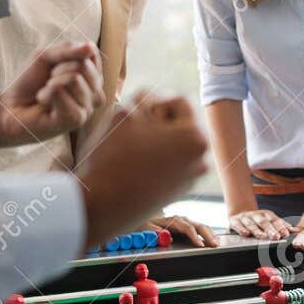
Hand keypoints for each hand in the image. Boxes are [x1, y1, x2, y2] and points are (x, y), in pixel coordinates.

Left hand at [0, 42, 103, 146]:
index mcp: (92, 77)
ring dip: (51, 83)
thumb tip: (90, 46)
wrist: (11, 106)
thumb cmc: (31, 82)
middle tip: (48, 82)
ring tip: (46, 95)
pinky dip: (46, 94)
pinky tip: (45, 104)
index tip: (55, 66)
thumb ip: (68, 49)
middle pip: (83, 66)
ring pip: (74, 79)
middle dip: (59, 69)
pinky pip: (62, 92)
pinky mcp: (77, 120)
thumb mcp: (46, 56)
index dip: (67, 54)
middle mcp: (95, 94)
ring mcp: (88, 108)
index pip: (91, 53)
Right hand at [77, 92, 209, 243]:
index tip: (133, 121)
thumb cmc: (113, 157)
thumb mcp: (126, 111)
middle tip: (132, 135)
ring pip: (175, 143)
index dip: (152, 103)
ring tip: (131, 152)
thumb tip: (160, 103)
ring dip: (155, 140)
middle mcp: (202, 160)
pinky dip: (155, 159)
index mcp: (197, 138)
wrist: (102, 208)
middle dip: (158, 122)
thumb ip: (148, 96)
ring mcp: (192, 178)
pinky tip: (134, 168)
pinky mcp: (178, 192)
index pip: (180, 101)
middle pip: (182, 123)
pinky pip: (170, 163)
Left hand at [147, 214, 218, 247]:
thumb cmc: (146, 227)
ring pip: (202, 227)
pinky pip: (201, 230)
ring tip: (217, 244)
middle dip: (208, 235)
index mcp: (173, 220)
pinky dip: (209, 234)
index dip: (195, 236)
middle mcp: (182, 220)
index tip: (200, 245)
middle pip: (199, 226)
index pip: (187, 228)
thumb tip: (168, 237)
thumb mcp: (147, 228)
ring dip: (211, 235)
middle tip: (215, 245)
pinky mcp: (189, 227)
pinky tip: (214, 240)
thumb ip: (156, 232)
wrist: (145, 223)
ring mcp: (186, 223)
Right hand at [229, 208, 290, 240]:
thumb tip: (294, 230)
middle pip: (264, 222)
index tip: (286, 233)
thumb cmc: (257, 221)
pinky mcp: (234, 221)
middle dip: (271, 229)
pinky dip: (241, 229)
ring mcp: (245, 218)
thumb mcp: (269, 221)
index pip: (274, 220)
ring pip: (251, 223)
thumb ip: (280, 225)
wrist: (239, 214)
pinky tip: (245, 234)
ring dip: (257, 230)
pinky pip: (237, 225)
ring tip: (262, 236)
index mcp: (266, 215)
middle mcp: (256, 215)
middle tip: (276, 236)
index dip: (280, 226)